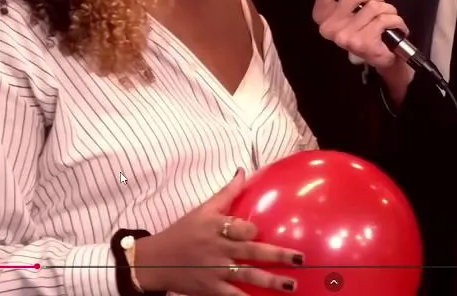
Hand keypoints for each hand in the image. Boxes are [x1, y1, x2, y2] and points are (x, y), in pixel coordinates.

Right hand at [135, 169, 302, 294]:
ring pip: (246, 276)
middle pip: (250, 252)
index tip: (262, 232)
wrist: (155, 261)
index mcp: (216, 228)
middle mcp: (218, 249)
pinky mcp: (210, 289)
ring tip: (291, 284)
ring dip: (270, 281)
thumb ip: (226, 193)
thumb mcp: (202, 210)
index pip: (239, 228)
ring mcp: (215, 271)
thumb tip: (243, 172)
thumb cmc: (182, 232)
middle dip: (276, 256)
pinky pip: (232, 295)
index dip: (251, 231)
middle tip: (300, 258)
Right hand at [312, 0, 408, 70]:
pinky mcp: (362, 44)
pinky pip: (384, 19)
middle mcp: (329, 27)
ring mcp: (345, 37)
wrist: (382, 54)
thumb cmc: (367, 22)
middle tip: (378, 5)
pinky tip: (393, 28)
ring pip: (373, 6)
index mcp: (321, 14)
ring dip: (387, 9)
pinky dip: (395, 20)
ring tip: (386, 18)